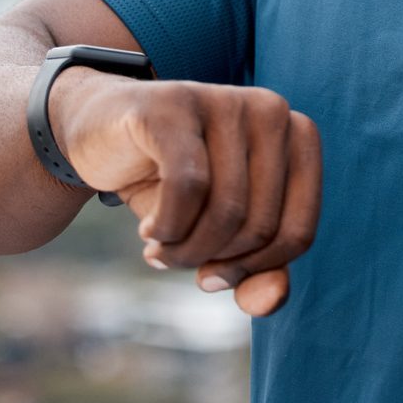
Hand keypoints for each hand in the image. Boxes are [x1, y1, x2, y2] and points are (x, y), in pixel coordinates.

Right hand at [52, 72, 321, 316]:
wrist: (102, 133)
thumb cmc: (172, 184)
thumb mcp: (221, 232)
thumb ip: (259, 269)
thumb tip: (269, 302)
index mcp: (300, 136)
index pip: (298, 233)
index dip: (255, 271)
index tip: (215, 276)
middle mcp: (273, 110)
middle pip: (260, 225)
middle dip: (213, 260)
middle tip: (176, 259)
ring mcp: (225, 100)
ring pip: (226, 209)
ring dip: (186, 251)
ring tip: (160, 250)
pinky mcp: (176, 103)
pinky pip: (188, 186)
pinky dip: (168, 227)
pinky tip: (149, 232)